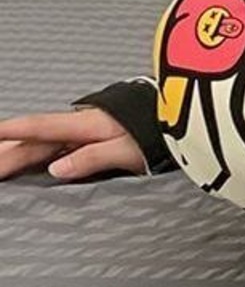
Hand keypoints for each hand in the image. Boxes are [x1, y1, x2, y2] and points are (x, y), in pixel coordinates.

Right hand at [0, 108, 146, 179]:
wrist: (185, 116)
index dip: (15, 131)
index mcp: (90, 123)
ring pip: (44, 142)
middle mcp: (85, 123)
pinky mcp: (96, 137)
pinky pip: (57, 146)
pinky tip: (28, 162)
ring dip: (17, 151)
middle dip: (5, 148)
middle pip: (36, 138)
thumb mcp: (130, 148)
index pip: (43, 127)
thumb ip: (94, 157)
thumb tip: (55, 170)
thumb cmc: (160, 132)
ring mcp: (89, 129)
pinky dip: (37, 153)